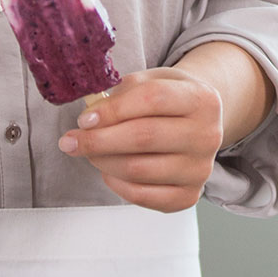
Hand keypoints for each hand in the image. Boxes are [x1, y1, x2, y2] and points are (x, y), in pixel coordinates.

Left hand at [58, 67, 224, 212]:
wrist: (198, 124)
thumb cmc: (169, 100)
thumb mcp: (152, 80)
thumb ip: (123, 92)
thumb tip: (90, 116)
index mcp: (203, 99)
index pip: (153, 99)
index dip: (114, 109)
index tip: (84, 118)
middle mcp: (208, 135)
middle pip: (144, 137)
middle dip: (98, 140)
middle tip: (70, 141)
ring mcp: (200, 169)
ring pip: (138, 169)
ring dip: (102, 161)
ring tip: (89, 152)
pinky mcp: (189, 196)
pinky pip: (142, 196)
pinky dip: (116, 184)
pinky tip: (108, 170)